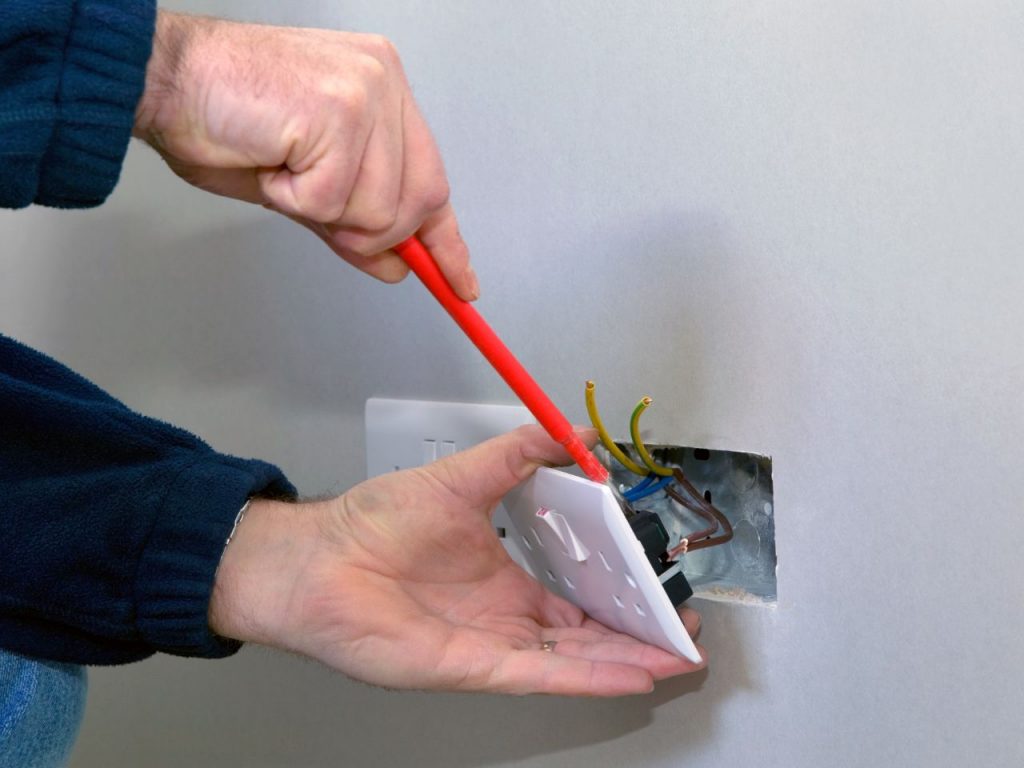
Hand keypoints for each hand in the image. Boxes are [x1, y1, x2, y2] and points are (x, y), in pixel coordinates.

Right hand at [133, 11, 476, 299]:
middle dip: (370, 232)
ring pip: (379, 211)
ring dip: (322, 211)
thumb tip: (396, 263)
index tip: (462, 284)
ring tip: (283, 167)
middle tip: (315, 202)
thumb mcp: (304, 185)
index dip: (446, 242)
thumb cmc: (224, 118)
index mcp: (384, 91)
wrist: (164, 77)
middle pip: (419, 203)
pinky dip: (294, 199)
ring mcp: (368, 92)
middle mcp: (385, 83)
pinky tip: (272, 161)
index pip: (432, 181)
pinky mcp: (340, 111)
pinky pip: (334, 202)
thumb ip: (356, 222)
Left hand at [209, 426, 705, 695]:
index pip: (578, 594)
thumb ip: (517, 453)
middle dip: (637, 633)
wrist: (315, 558)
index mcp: (505, 576)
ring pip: (573, 658)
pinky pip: (541, 675)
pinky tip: (628, 674)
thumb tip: (571, 432)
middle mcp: (503, 616)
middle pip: (586, 633)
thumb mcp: (461, 476)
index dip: (620, 593)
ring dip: (626, 658)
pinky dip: (588, 675)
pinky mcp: (472, 667)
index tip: (657, 586)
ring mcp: (490, 645)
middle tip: (682, 630)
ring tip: (674, 656)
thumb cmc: (372, 522)